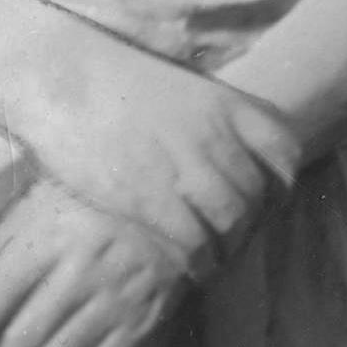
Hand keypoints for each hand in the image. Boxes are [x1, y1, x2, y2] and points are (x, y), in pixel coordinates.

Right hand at [0, 40, 297, 269]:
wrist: (62, 76)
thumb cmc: (114, 82)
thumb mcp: (183, 89)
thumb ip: (213, 118)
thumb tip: (228, 150)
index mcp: (230, 106)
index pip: (284, 152)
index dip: (283, 185)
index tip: (271, 204)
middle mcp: (217, 136)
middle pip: (258, 194)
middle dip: (253, 225)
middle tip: (237, 242)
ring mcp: (185, 167)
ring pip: (233, 221)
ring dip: (231, 249)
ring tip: (218, 261)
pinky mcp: (148, 196)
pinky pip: (194, 240)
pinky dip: (201, 261)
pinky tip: (195, 270)